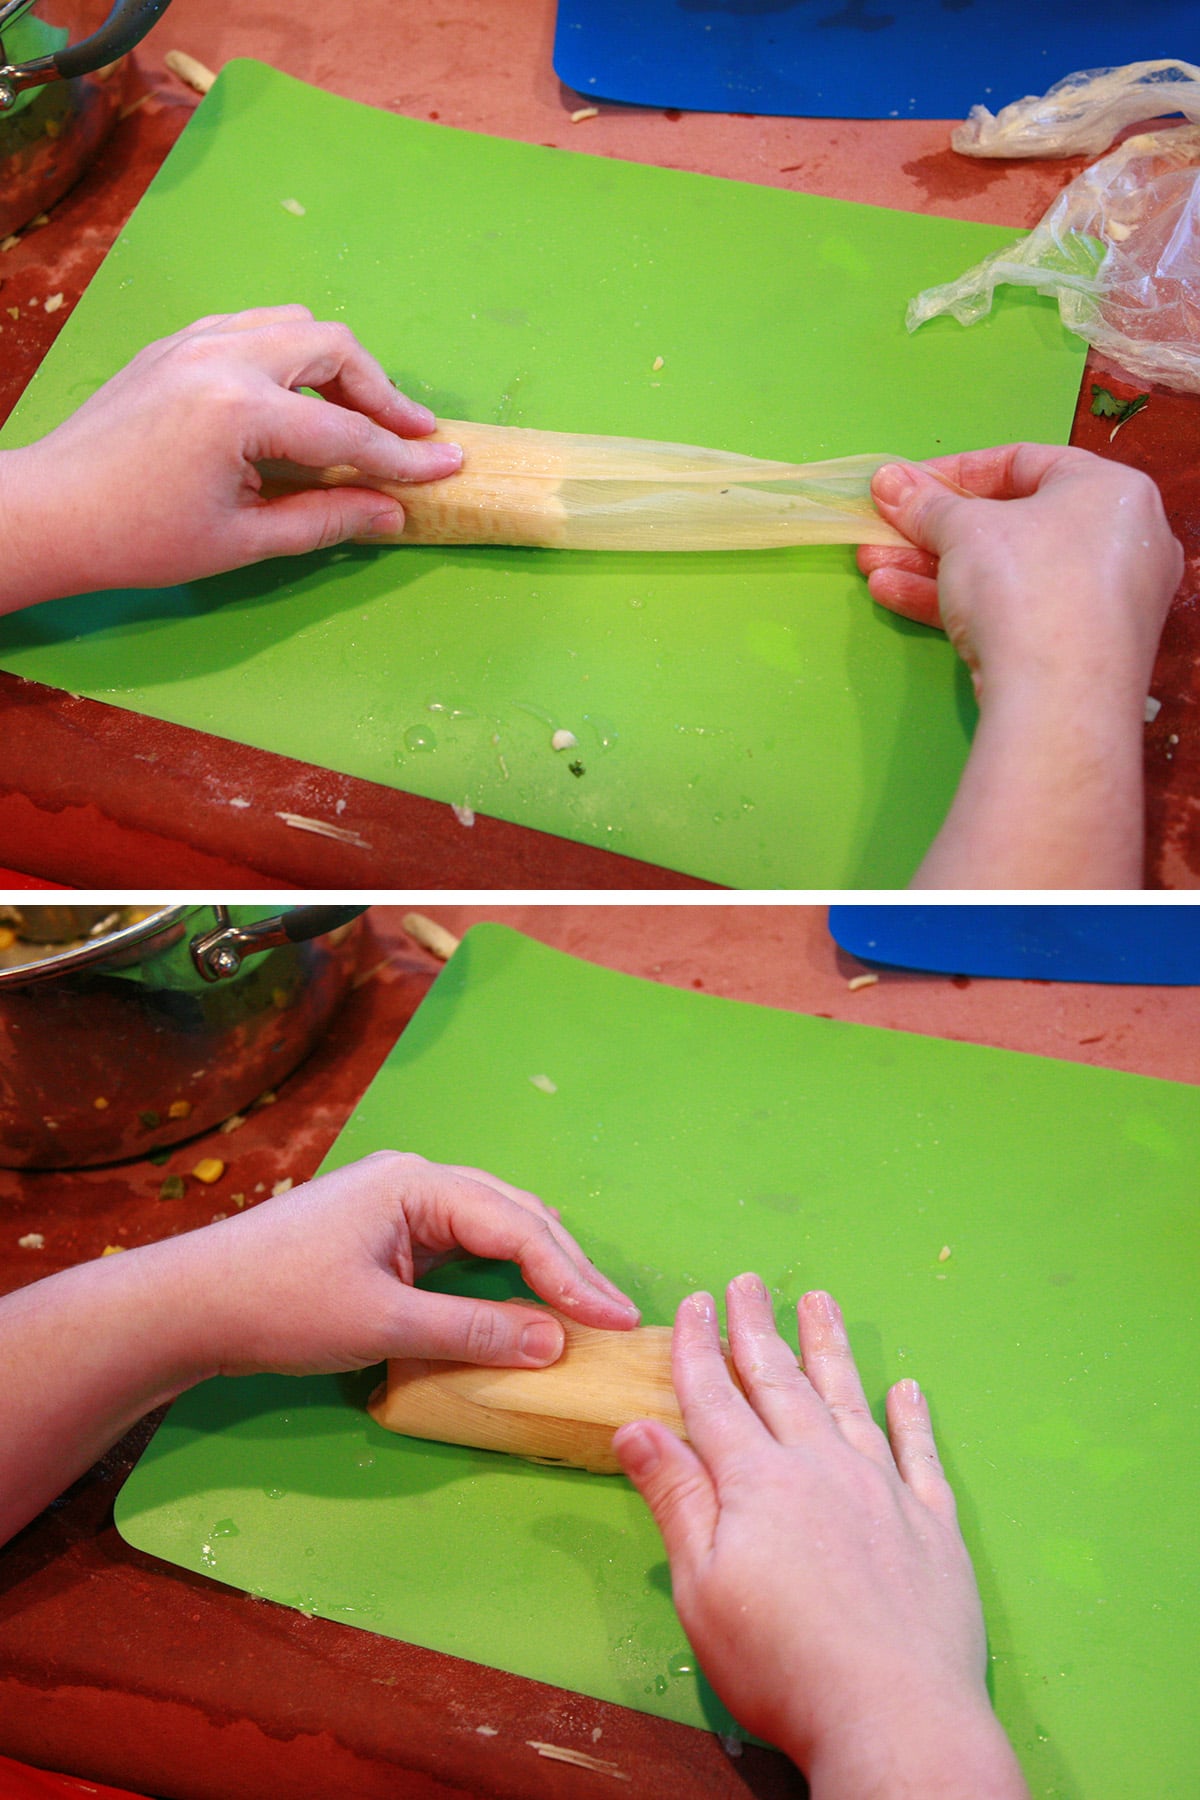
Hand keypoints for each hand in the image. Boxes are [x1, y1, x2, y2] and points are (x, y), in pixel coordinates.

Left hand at [0, 305, 461, 609]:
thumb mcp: (243, 540)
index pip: (346, 429)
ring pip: (293, 325)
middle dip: (381, 392)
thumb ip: (326, 519)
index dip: (404, 456)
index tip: (450, 465)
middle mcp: (220, 357)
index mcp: (238, 410)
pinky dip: (291, 355)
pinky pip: (253, 327)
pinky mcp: (175, 344)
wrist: (50, 512)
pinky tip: (300, 398)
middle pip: (332, 348)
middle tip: (411, 436)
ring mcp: (193, 341)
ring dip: (338, 365)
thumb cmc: (138, 538)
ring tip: (361, 414)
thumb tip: (391, 513)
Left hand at [0, 1152, 637, 1545]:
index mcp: (418, 1185)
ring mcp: (400, 1204)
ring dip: (539, 1268)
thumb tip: (556, 1344)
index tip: (619, 1320)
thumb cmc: (279, 1306)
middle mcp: (416, 1181)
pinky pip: (465, 1245)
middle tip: (617, 1318)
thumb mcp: (382, 1324)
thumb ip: (473, 1331)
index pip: (518, 1227)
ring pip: (493, 1228)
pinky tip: (525, 1303)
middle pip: (514, 1216)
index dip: (573, 1277)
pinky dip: (503, 1274)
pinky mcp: (387, 1232)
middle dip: (567, 1267)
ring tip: (585, 1311)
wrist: (191, 1304)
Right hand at [614, 1278, 1027, 1798]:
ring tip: (821, 1303)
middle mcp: (822, 1467)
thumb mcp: (701, 1587)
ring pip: (850, 1400)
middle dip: (757, 1328)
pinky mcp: (933, 1527)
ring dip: (830, 1348)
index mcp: (758, 1480)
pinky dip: (911, 1418)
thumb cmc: (783, 1663)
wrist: (894, 1716)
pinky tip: (906, 1390)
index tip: (694, 1303)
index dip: (699, 1346)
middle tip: (748, 1283)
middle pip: (782, 1381)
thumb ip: (676, 1498)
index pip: (717, 1396)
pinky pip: (920, 1454)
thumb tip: (636, 1427)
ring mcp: (884, 1492)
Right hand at [856, 445, 1181, 886]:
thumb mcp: (965, 530)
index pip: (1026, 463)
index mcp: (1109, 491)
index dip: (956, 471)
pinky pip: (1010, 611)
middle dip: (932, 529)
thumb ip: (924, 504)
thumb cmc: (1026, 583)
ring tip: (871, 565)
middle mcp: (1115, 542)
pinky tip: (891, 595)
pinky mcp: (1072, 651)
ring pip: (1002, 573)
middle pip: (1009, 524)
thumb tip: (886, 480)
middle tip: (880, 529)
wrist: (1058, 700)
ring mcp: (1097, 602)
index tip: (907, 485)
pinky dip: (956, 601)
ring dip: (930, 567)